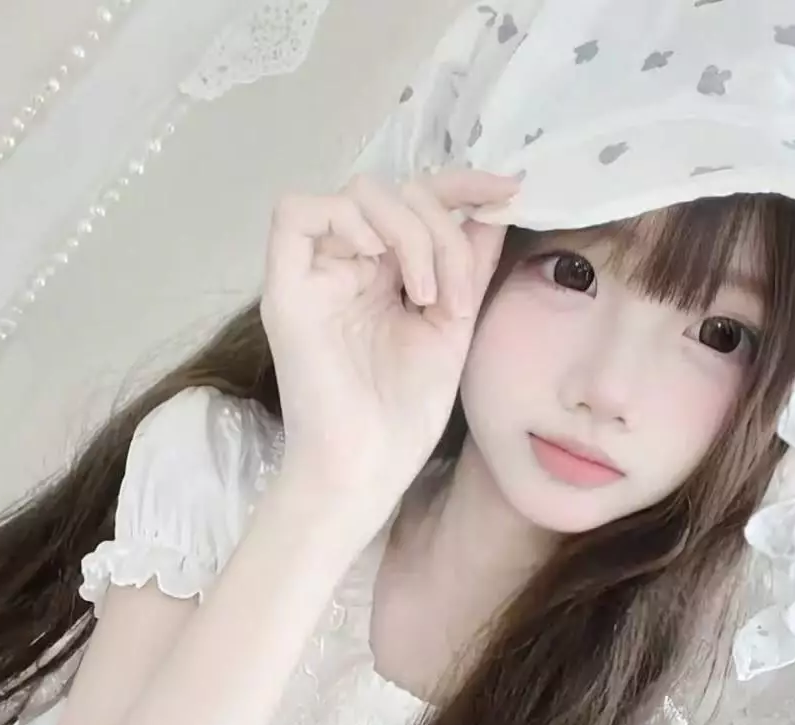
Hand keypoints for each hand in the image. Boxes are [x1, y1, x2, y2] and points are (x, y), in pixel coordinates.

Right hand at [259, 168, 518, 515]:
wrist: (368, 468)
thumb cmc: (405, 416)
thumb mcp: (454, 327)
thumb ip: (470, 265)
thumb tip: (495, 204)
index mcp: (386, 275)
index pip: (418, 201)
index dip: (461, 185)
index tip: (508, 190)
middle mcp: (349, 266)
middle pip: (396, 192)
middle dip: (442, 230)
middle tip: (456, 298)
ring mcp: (316, 274)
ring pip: (359, 194)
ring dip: (409, 233)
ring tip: (427, 296)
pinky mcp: (286, 288)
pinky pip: (297, 212)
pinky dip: (346, 220)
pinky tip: (375, 261)